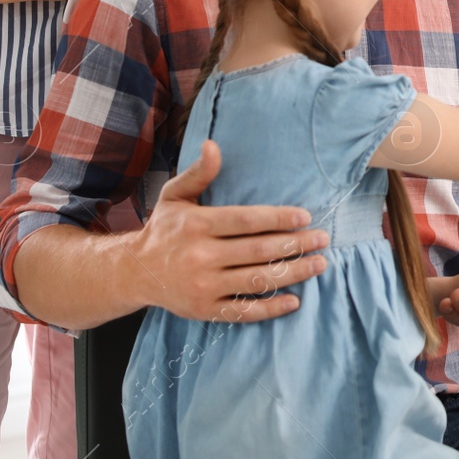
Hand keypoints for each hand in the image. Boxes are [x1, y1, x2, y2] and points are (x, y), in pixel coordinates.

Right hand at [131, 140, 330, 321]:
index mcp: (197, 225)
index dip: (278, 219)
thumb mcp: (174, 195)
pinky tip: (294, 300)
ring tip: (319, 264)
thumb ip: (198, 173)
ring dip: (293, 274)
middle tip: (323, 239)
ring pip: (257, 281)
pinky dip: (270, 309)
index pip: (246, 221)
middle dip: (295, 245)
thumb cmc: (164, 228)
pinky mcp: (205, 310)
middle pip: (258, 251)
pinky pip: (243, 312)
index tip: (305, 217)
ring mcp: (204, 286)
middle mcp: (201, 256)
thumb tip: (213, 146)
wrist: (135, 272)